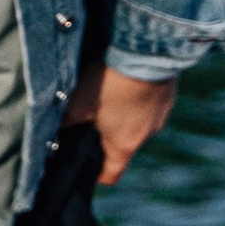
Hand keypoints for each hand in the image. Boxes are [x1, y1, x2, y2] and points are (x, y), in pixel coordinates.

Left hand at [67, 61, 175, 182]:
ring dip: (124, 111)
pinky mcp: (169, 93)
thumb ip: (67, 122)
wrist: (147, 51)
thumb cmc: (110, 82)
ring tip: (110, 89)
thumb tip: (55, 132)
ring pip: (138, 121)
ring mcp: (162, 114)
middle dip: (107, 133)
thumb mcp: (79, 103)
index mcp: (124, 145)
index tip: (86, 164)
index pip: (112, 174)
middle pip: (123, 144)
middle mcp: (148, 134)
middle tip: (91, 114)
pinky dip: (139, 95)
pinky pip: (151, 101)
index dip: (97, 174)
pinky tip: (127, 78)